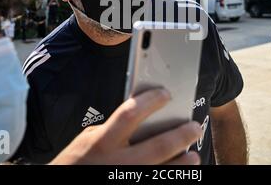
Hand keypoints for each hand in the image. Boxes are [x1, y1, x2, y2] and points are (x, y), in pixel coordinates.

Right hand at [50, 88, 201, 164]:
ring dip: (183, 164)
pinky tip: (181, 173)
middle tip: (194, 127)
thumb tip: (141, 116)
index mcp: (101, 143)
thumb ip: (112, 129)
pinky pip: (158, 183)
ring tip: (193, 155)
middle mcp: (115, 163)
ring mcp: (125, 179)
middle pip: (156, 147)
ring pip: (164, 172)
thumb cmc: (76, 163)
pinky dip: (172, 176)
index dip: (150, 101)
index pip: (129, 114)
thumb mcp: (88, 140)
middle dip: (180, 135)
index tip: (166, 94)